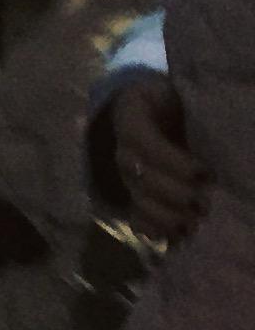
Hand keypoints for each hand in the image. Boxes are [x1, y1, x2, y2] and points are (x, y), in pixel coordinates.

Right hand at [113, 79, 208, 243]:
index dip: (177, 163)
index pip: (148, 146)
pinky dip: (155, 231)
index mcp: (131, 122)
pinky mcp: (133, 195)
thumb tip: (204, 116)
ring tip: (194, 223)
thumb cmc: (165, 102)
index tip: (205, 172)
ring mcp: (126, 177)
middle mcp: (123, 152)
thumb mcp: (170, 92)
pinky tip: (175, 237)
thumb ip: (182, 104)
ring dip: (169, 217)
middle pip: (144, 179)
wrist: (146, 111)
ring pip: (141, 201)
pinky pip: (137, 218)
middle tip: (205, 203)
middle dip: (177, 194)